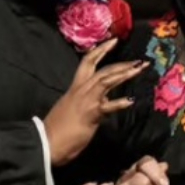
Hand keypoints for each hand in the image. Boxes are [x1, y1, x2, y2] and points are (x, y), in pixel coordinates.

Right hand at [44, 39, 148, 166]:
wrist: (45, 143)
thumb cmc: (56, 129)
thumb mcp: (71, 109)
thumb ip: (85, 102)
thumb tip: (100, 101)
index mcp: (75, 88)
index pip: (88, 63)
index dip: (100, 51)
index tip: (113, 42)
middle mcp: (81, 91)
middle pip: (103, 70)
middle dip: (121, 64)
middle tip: (139, 61)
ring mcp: (86, 101)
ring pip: (106, 81)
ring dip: (124, 74)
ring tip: (138, 70)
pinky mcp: (91, 115)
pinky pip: (108, 107)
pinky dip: (119, 103)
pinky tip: (131, 101)